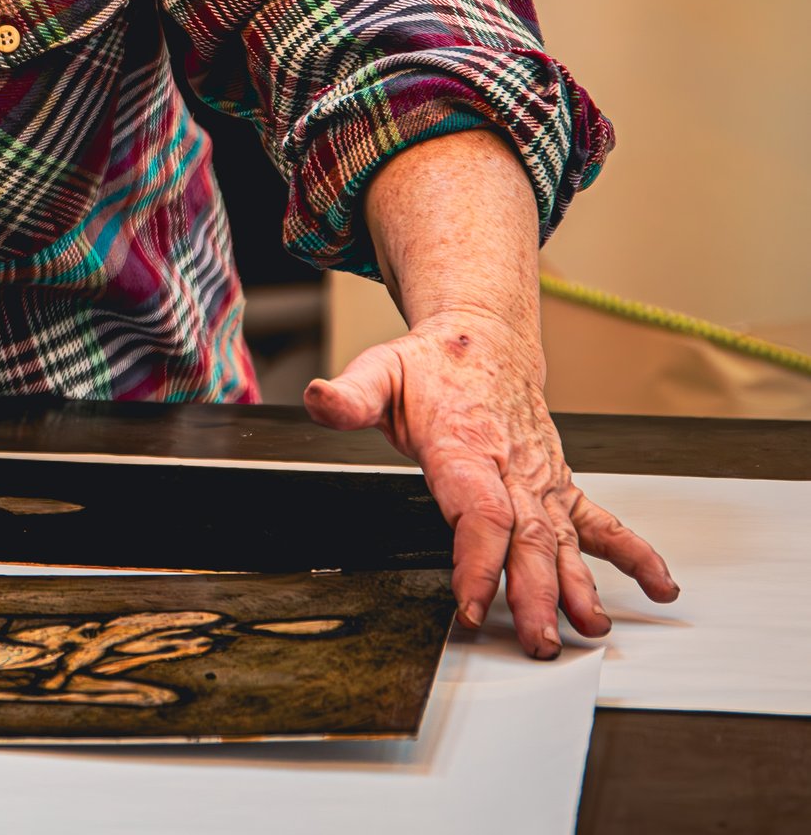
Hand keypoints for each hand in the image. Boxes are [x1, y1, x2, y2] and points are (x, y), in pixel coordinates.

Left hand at [303, 308, 678, 657]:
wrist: (484, 339)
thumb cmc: (431, 366)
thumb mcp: (381, 370)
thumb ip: (351, 394)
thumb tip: (320, 398)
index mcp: (466, 445)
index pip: (478, 512)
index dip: (477, 561)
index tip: (471, 604)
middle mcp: (512, 467)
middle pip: (526, 538)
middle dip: (534, 593)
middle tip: (535, 640)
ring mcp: (541, 479)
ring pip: (563, 539)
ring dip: (579, 587)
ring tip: (588, 630)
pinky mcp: (558, 484)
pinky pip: (601, 521)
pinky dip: (633, 554)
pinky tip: (659, 586)